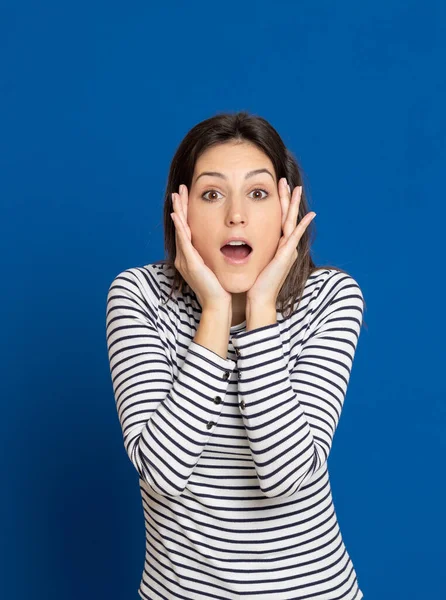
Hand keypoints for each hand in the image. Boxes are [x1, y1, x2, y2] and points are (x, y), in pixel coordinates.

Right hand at [171, 184, 231, 311]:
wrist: (218, 304)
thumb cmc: (220, 287)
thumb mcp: (216, 266)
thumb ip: (215, 255)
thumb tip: (226, 243)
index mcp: (190, 256)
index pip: (186, 229)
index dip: (185, 212)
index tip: (186, 196)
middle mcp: (184, 257)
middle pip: (180, 227)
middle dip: (179, 207)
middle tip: (178, 190)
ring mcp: (185, 260)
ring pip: (180, 231)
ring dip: (178, 212)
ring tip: (176, 196)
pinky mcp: (190, 264)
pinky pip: (184, 242)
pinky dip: (180, 228)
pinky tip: (178, 217)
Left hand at [246, 178, 315, 304]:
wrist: (258, 297)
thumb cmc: (254, 282)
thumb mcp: (253, 260)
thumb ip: (251, 249)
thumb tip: (239, 242)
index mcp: (277, 245)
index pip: (278, 219)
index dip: (278, 204)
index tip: (276, 189)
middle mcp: (285, 245)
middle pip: (287, 216)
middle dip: (287, 198)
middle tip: (287, 181)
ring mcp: (287, 249)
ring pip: (291, 221)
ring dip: (293, 205)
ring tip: (296, 189)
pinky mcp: (286, 255)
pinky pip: (295, 236)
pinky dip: (302, 225)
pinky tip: (309, 215)